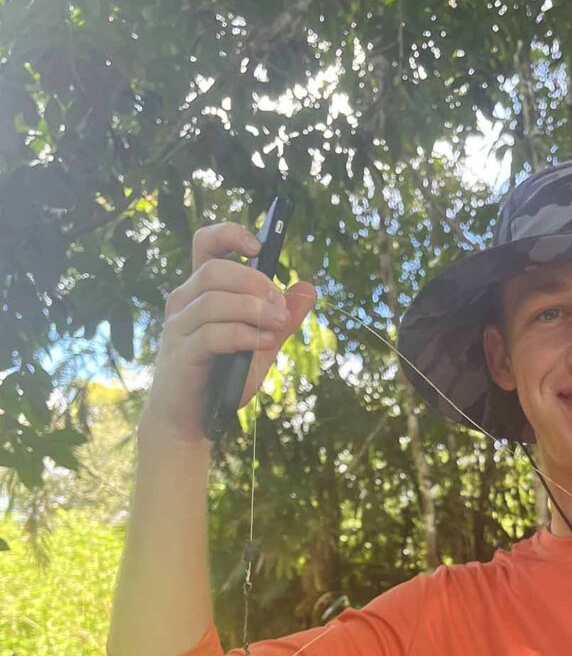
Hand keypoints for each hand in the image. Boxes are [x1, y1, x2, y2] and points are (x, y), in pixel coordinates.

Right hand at [142, 222, 316, 443]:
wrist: (194, 420)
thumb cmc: (223, 377)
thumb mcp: (262, 343)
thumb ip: (283, 317)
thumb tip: (308, 288)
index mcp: (202, 291)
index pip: (206, 245)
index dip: (230, 234)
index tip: (258, 246)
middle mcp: (184, 303)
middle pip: (215, 271)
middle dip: (255, 282)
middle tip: (281, 306)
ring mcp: (178, 329)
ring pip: (213, 300)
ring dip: (253, 309)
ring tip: (279, 324)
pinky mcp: (181, 356)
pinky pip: (212, 335)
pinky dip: (243, 335)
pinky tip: (264, 343)